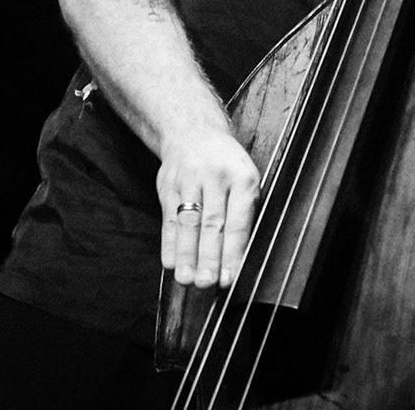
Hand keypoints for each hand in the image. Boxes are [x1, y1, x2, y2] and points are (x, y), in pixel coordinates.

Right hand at [158, 126, 259, 288]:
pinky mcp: (168, 185)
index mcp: (242, 177)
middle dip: (208, 257)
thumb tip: (239, 259)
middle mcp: (215, 177)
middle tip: (206, 283)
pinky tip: (170, 263)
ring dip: (186, 255)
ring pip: (188, 223)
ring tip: (187, 279)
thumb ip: (244, 214)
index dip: (232, 251)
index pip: (237, 220)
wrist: (193, 131)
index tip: (228, 277)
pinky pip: (169, 218)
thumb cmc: (227, 165)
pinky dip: (169, 243)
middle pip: (211, 223)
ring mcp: (189, 180)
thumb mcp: (246, 179)